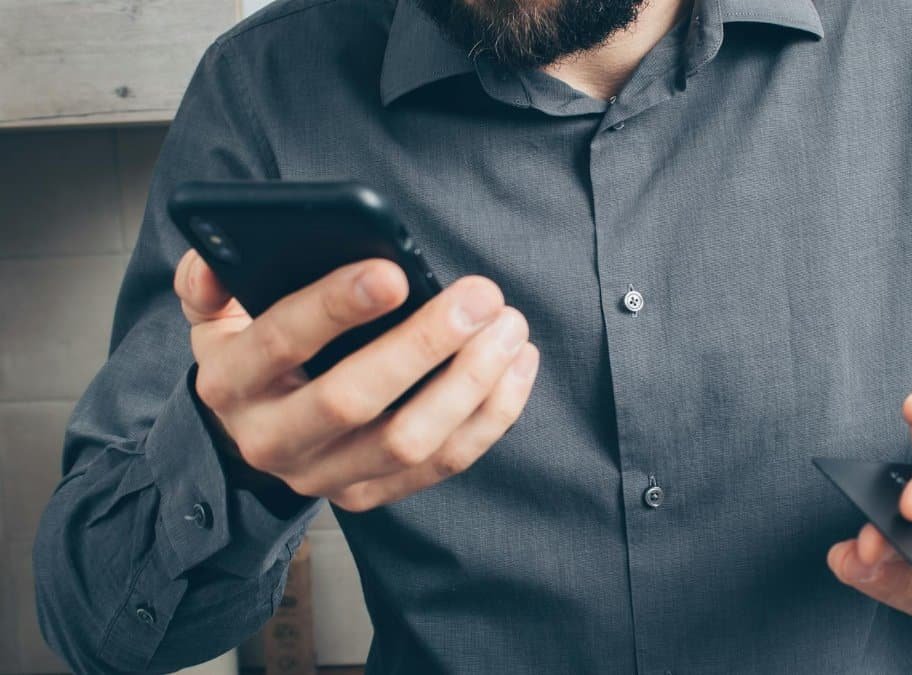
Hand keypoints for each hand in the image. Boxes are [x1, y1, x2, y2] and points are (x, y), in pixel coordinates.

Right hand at [174, 250, 539, 510]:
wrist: (253, 436)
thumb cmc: (253, 357)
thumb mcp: (215, 317)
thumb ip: (211, 280)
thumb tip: (215, 256)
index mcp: (231, 382)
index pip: (279, 342)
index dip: (335, 307)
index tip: (395, 272)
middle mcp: (273, 440)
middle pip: (354, 400)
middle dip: (425, 344)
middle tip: (480, 297)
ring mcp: (324, 477)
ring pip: (410, 440)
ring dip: (471, 382)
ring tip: (509, 327)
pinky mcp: (370, 495)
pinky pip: (443, 463)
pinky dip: (491, 416)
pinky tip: (518, 365)